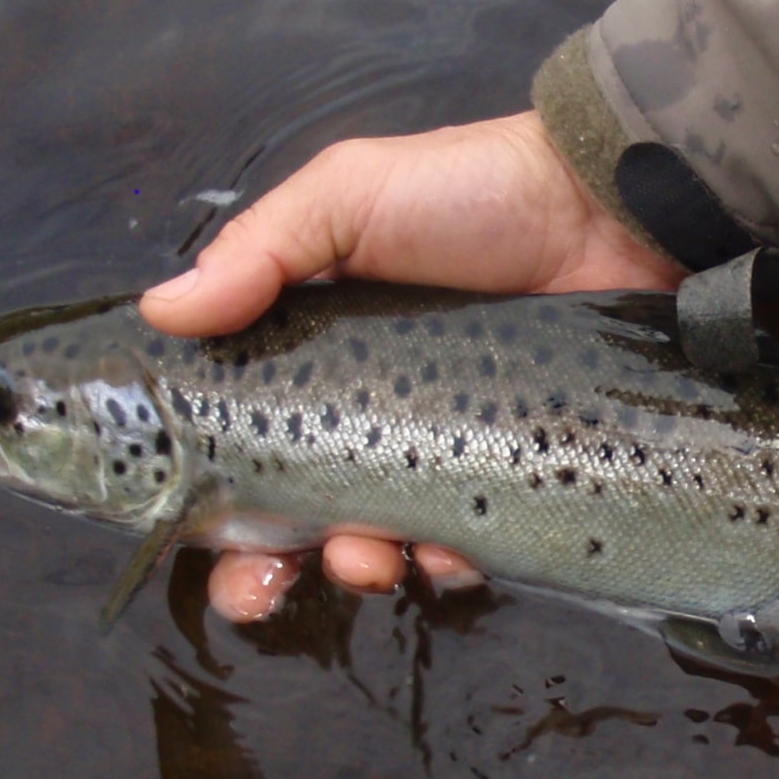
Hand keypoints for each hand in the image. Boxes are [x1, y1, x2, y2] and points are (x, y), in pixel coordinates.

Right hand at [143, 111, 681, 622]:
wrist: (613, 212)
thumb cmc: (476, 191)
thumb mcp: (350, 196)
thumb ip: (261, 250)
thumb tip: (164, 310)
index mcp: (311, 351)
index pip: (238, 435)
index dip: (205, 494)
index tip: (189, 532)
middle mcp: (368, 409)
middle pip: (292, 515)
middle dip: (262, 566)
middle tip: (256, 587)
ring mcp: (441, 449)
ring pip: (376, 542)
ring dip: (356, 565)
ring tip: (367, 557)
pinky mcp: (509, 476)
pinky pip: (467, 545)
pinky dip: (448, 562)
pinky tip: (450, 552)